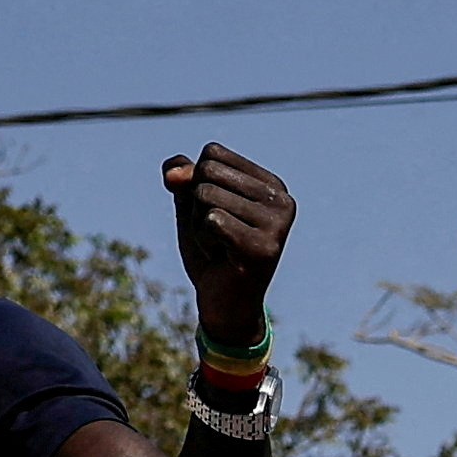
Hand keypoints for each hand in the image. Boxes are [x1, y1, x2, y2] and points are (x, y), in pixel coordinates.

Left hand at [164, 142, 292, 346]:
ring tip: (219, 247)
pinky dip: (202, 240)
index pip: (212, 152)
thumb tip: (174, 175)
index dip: (198, 182)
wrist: (224, 304)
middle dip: (197, 204)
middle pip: (207, 171)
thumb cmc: (211, 251)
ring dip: (198, 224)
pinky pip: (210, 220)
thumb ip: (180, 176)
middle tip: (217, 234)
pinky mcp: (263, 247)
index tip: (219, 215)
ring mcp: (276, 224)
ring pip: (205, 196)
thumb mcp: (191, 205)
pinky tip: (221, 257)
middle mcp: (282, 200)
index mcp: (272, 184)